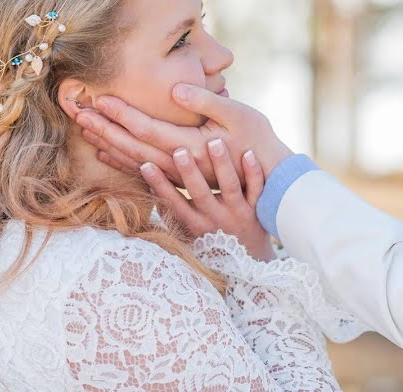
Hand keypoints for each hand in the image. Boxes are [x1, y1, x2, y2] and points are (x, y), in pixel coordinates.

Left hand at [75, 84, 292, 188]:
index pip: (146, 127)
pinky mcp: (180, 180)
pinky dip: (121, 163)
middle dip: (103, 128)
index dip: (121, 112)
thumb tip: (175, 89)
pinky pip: (143, 172)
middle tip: (77, 111)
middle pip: (132, 145)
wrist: (271, 180)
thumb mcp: (238, 115)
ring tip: (84, 129)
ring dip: (107, 144)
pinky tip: (105, 154)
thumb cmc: (257, 141)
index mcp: (190, 145)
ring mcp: (178, 176)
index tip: (99, 97)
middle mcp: (179, 164)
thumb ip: (205, 101)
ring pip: (133, 160)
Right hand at [141, 139, 274, 261]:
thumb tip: (145, 187)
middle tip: (180, 150)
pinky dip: (254, 173)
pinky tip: (249, 153)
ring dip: (221, 164)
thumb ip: (170, 213)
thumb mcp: (188, 233)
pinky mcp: (257, 210)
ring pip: (229, 187)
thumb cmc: (211, 241)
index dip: (159, 185)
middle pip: (201, 193)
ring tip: (214, 141)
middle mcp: (215, 219)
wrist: (250, 261)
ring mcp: (238, 214)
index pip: (173, 203)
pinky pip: (257, 190)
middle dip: (189, 172)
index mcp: (195, 225)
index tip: (146, 164)